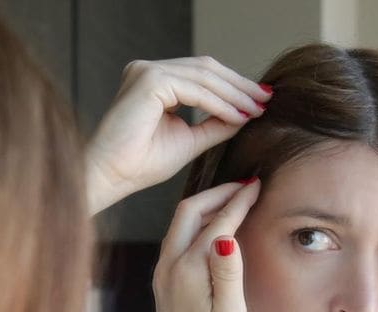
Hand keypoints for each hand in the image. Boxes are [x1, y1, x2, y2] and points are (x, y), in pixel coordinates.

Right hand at [85, 57, 270, 214]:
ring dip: (235, 94)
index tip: (260, 102)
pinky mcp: (149, 81)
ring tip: (256, 109)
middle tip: (266, 99)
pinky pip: (195, 90)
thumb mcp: (189, 140)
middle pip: (206, 69)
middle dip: (239, 85)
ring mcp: (146, 71)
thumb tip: (245, 114)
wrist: (111, 177)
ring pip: (204, 76)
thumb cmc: (140, 165)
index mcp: (154, 82)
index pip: (202, 75)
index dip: (234, 86)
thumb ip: (214, 124)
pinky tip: (238, 116)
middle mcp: (147, 70)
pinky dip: (220, 103)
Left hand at [152, 179, 259, 311]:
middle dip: (217, 193)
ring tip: (233, 199)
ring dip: (205, 207)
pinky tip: (214, 228)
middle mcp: (168, 268)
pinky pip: (177, 240)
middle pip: (188, 212)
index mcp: (187, 271)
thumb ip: (228, 273)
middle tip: (245, 185)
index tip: (258, 184)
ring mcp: (162, 275)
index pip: (216, 222)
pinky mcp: (163, 285)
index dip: (238, 201)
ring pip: (180, 225)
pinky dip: (197, 224)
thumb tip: (226, 235)